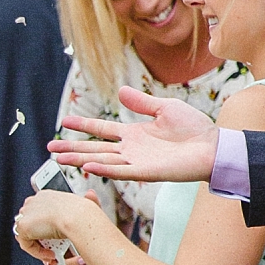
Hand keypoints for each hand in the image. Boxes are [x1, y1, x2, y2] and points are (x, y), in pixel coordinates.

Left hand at [13, 188, 99, 264]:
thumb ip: (85, 202)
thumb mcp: (86, 205)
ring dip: (41, 248)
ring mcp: (26, 213)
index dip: (47, 228)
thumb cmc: (83, 212)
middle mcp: (34, 202)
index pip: (39, 213)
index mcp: (46, 196)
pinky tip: (51, 255)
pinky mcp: (23, 226)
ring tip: (55, 255)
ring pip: (29, 236)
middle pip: (32, 224)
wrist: (78, 218)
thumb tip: (91, 194)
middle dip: (42, 240)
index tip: (56, 239)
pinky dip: (38, 253)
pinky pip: (27, 244)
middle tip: (55, 251)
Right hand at [47, 86, 217, 185]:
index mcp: (134, 133)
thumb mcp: (164, 108)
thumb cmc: (193, 128)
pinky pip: (122, 172)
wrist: (213, 147)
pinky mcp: (147, 172)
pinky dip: (105, 169)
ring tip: (60, 158)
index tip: (63, 122)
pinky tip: (89, 166)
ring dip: (81, 159)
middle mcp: (131, 149)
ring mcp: (137, 162)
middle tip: (50, 147)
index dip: (83, 126)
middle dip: (72, 147)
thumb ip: (142, 103)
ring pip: (102, 161)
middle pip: (95, 148)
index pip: (102, 130)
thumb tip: (120, 91)